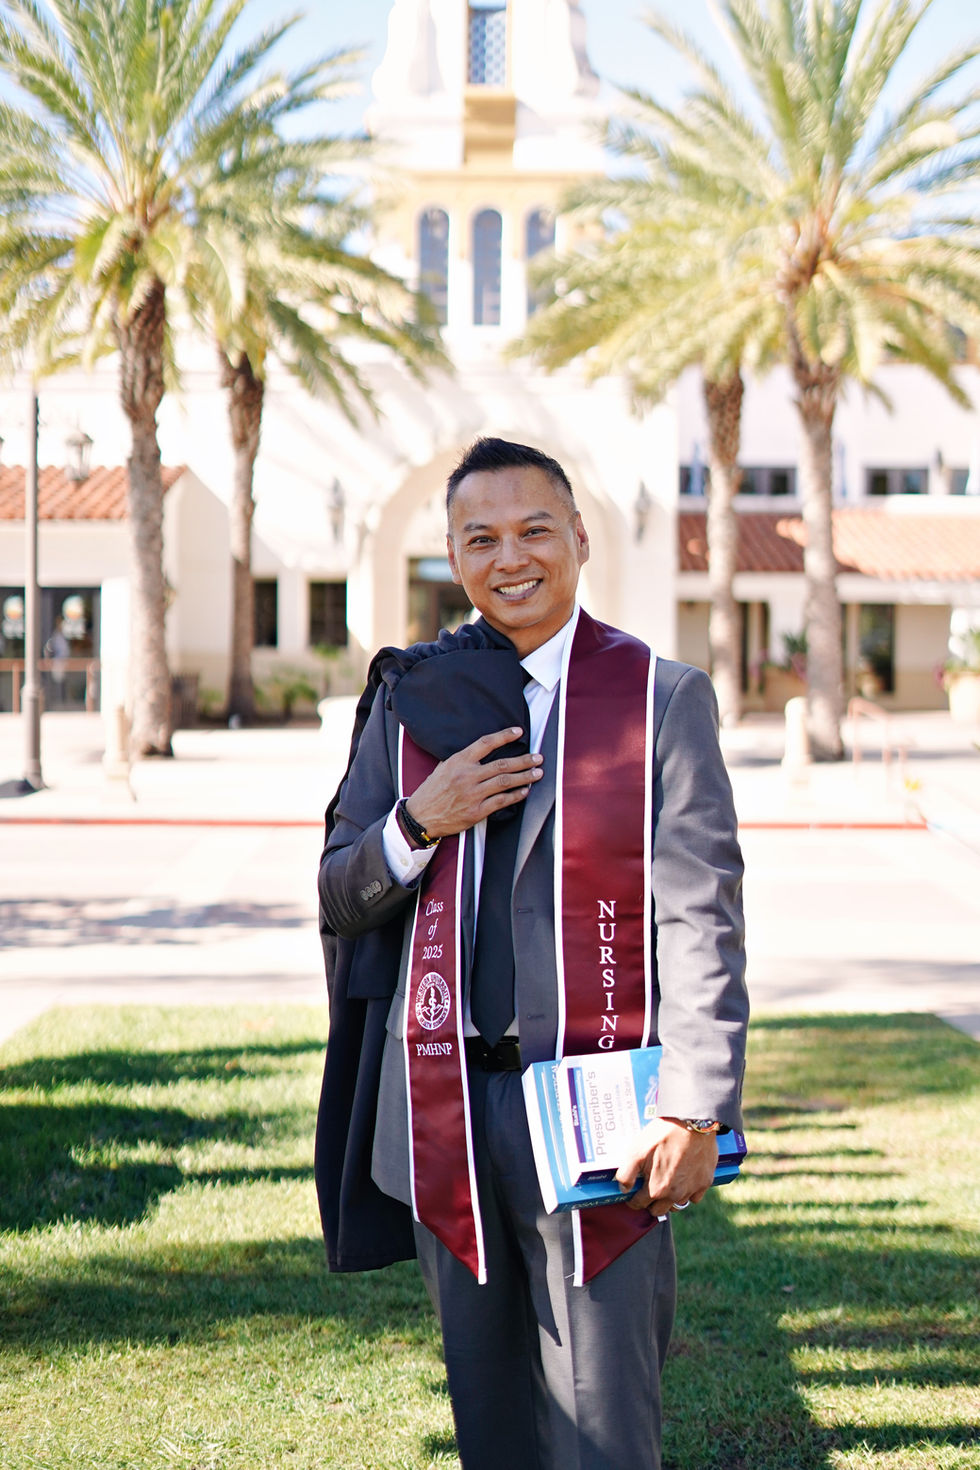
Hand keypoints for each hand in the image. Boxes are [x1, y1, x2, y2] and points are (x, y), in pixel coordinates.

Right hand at [405, 727, 543, 838]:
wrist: (421, 816)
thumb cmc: (432, 791)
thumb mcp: (444, 768)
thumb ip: (463, 760)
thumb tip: (482, 752)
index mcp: (459, 761)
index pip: (486, 743)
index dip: (504, 736)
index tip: (518, 732)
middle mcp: (467, 776)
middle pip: (502, 764)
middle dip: (524, 760)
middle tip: (538, 758)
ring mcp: (473, 794)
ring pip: (505, 782)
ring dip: (525, 777)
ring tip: (537, 773)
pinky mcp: (476, 811)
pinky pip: (501, 802)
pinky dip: (515, 796)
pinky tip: (524, 791)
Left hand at [615, 1117, 717, 1216]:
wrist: (691, 1122)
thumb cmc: (663, 1135)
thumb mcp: (636, 1151)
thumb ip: (626, 1174)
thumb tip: (624, 1189)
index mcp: (656, 1190)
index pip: (639, 1204)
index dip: (633, 1199)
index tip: (633, 1193)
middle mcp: (675, 1195)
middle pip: (658, 1210)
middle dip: (650, 1203)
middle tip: (648, 1188)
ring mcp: (691, 1190)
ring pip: (676, 1205)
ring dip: (669, 1199)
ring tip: (665, 1184)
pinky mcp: (704, 1182)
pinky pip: (694, 1197)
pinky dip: (688, 1192)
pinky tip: (683, 1179)